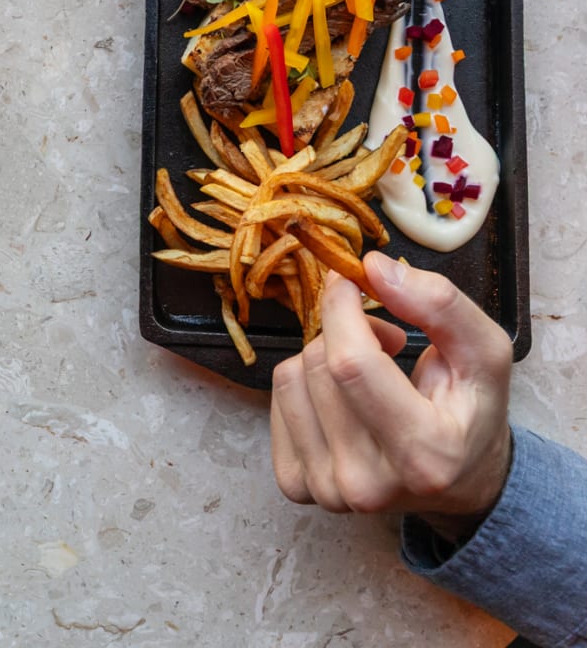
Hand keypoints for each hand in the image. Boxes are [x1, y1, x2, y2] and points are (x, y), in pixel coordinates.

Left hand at [270, 252, 512, 540]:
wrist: (461, 482)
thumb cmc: (472, 412)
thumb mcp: (485, 354)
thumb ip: (440, 305)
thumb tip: (374, 268)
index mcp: (422, 456)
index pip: (350, 364)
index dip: (341, 307)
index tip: (350, 280)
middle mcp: (368, 484)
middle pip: (318, 366)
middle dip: (344, 331)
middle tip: (384, 338)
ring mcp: (328, 491)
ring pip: (290, 378)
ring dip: (322, 355)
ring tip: (367, 369)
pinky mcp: (299, 485)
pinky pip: (275, 402)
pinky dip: (304, 383)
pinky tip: (340, 396)